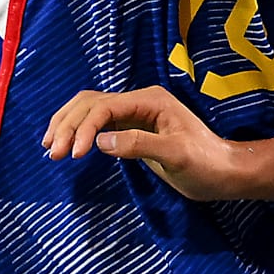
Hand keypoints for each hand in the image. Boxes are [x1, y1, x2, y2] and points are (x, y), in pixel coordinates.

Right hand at [43, 86, 245, 200]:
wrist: (222, 173)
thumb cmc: (206, 163)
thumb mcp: (176, 155)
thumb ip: (141, 144)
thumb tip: (100, 142)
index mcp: (151, 100)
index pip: (105, 107)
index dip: (85, 128)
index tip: (74, 155)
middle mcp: (141, 101)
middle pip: (91, 103)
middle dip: (69, 124)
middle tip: (53, 153)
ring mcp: (135, 114)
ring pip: (90, 110)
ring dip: (68, 125)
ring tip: (51, 149)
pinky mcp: (132, 129)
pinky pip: (98, 123)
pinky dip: (79, 131)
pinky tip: (68, 145)